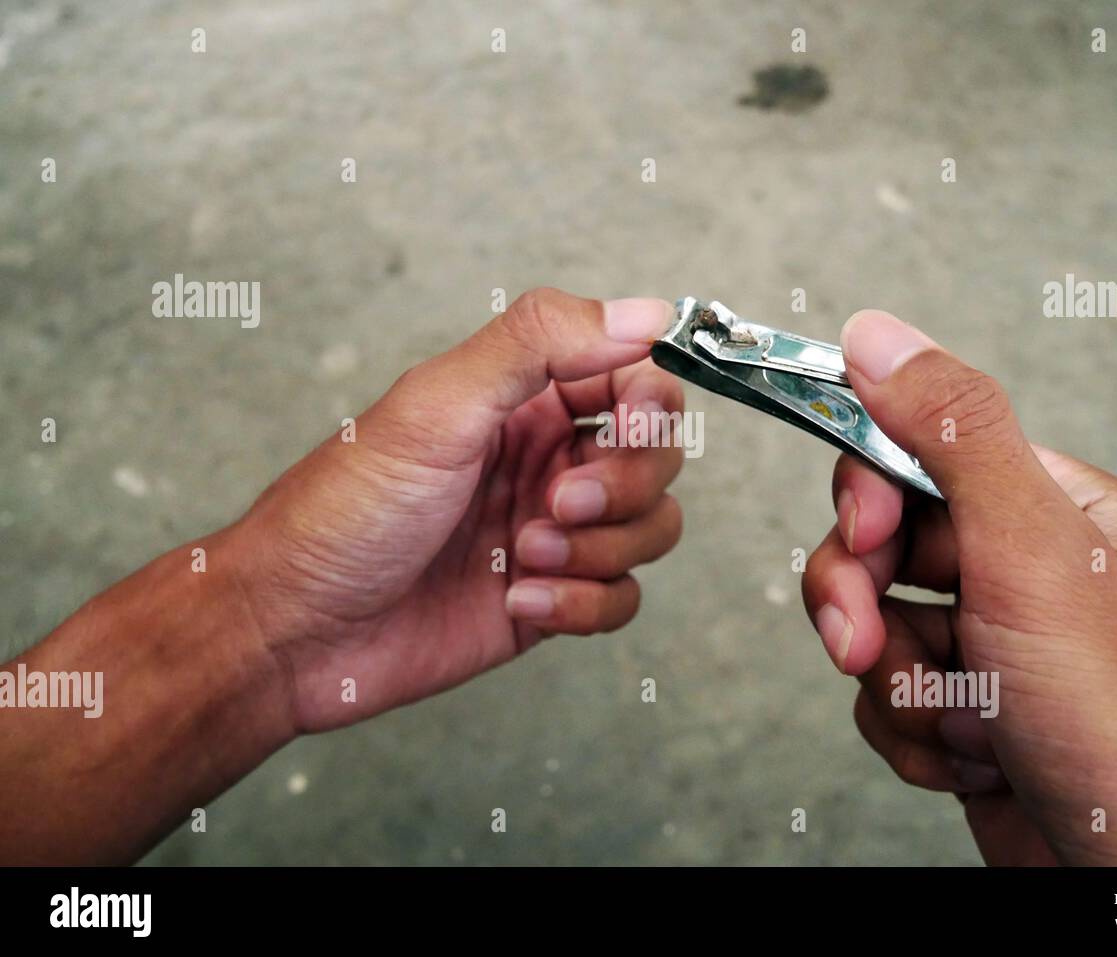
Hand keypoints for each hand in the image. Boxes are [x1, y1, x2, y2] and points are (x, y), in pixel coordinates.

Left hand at [234, 288, 683, 731]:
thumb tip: (645, 311)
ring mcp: (553, 532)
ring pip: (650, 529)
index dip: (652, 403)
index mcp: (524, 399)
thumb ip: (540, 342)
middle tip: (556, 502)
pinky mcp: (552, 600)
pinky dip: (582, 604)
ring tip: (521, 557)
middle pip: (657, 457)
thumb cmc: (345, 509)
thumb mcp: (438, 406)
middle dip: (623, 486)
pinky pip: (621, 599)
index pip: (635, 377)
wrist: (294, 630)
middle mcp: (547, 459)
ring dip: (599, 549)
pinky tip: (517, 603)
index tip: (628, 426)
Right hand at [802, 309, 1116, 864]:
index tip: (862, 534)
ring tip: (968, 722)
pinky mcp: (968, 721)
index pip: (918, 457)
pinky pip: (887, 705)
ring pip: (874, 634)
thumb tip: (879, 337)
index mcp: (1052, 511)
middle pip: (879, 551)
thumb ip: (953, 435)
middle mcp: (1020, 575)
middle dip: (866, 609)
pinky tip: (976, 760)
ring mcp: (993, 651)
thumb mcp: (1035, 551)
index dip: (868, 497)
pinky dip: (915, 740)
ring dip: (901, 689)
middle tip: (868, 645)